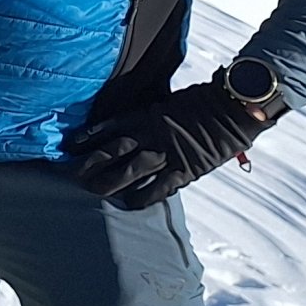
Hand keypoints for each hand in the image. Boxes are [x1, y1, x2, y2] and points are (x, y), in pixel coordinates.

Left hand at [67, 80, 272, 209]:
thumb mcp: (170, 103)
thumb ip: (151, 115)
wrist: (233, 107)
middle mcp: (152, 133)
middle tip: (72, 173)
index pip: (111, 126)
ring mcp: (169, 152)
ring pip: (131, 169)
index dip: (91, 136)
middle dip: (92, 163)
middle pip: (114, 150)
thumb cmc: (203, 101)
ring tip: (92, 191)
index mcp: (148, 115)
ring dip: (110, 181)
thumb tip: (136, 123)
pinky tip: (129, 204)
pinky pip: (160, 186)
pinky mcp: (186, 168)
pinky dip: (144, 196)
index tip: (72, 144)